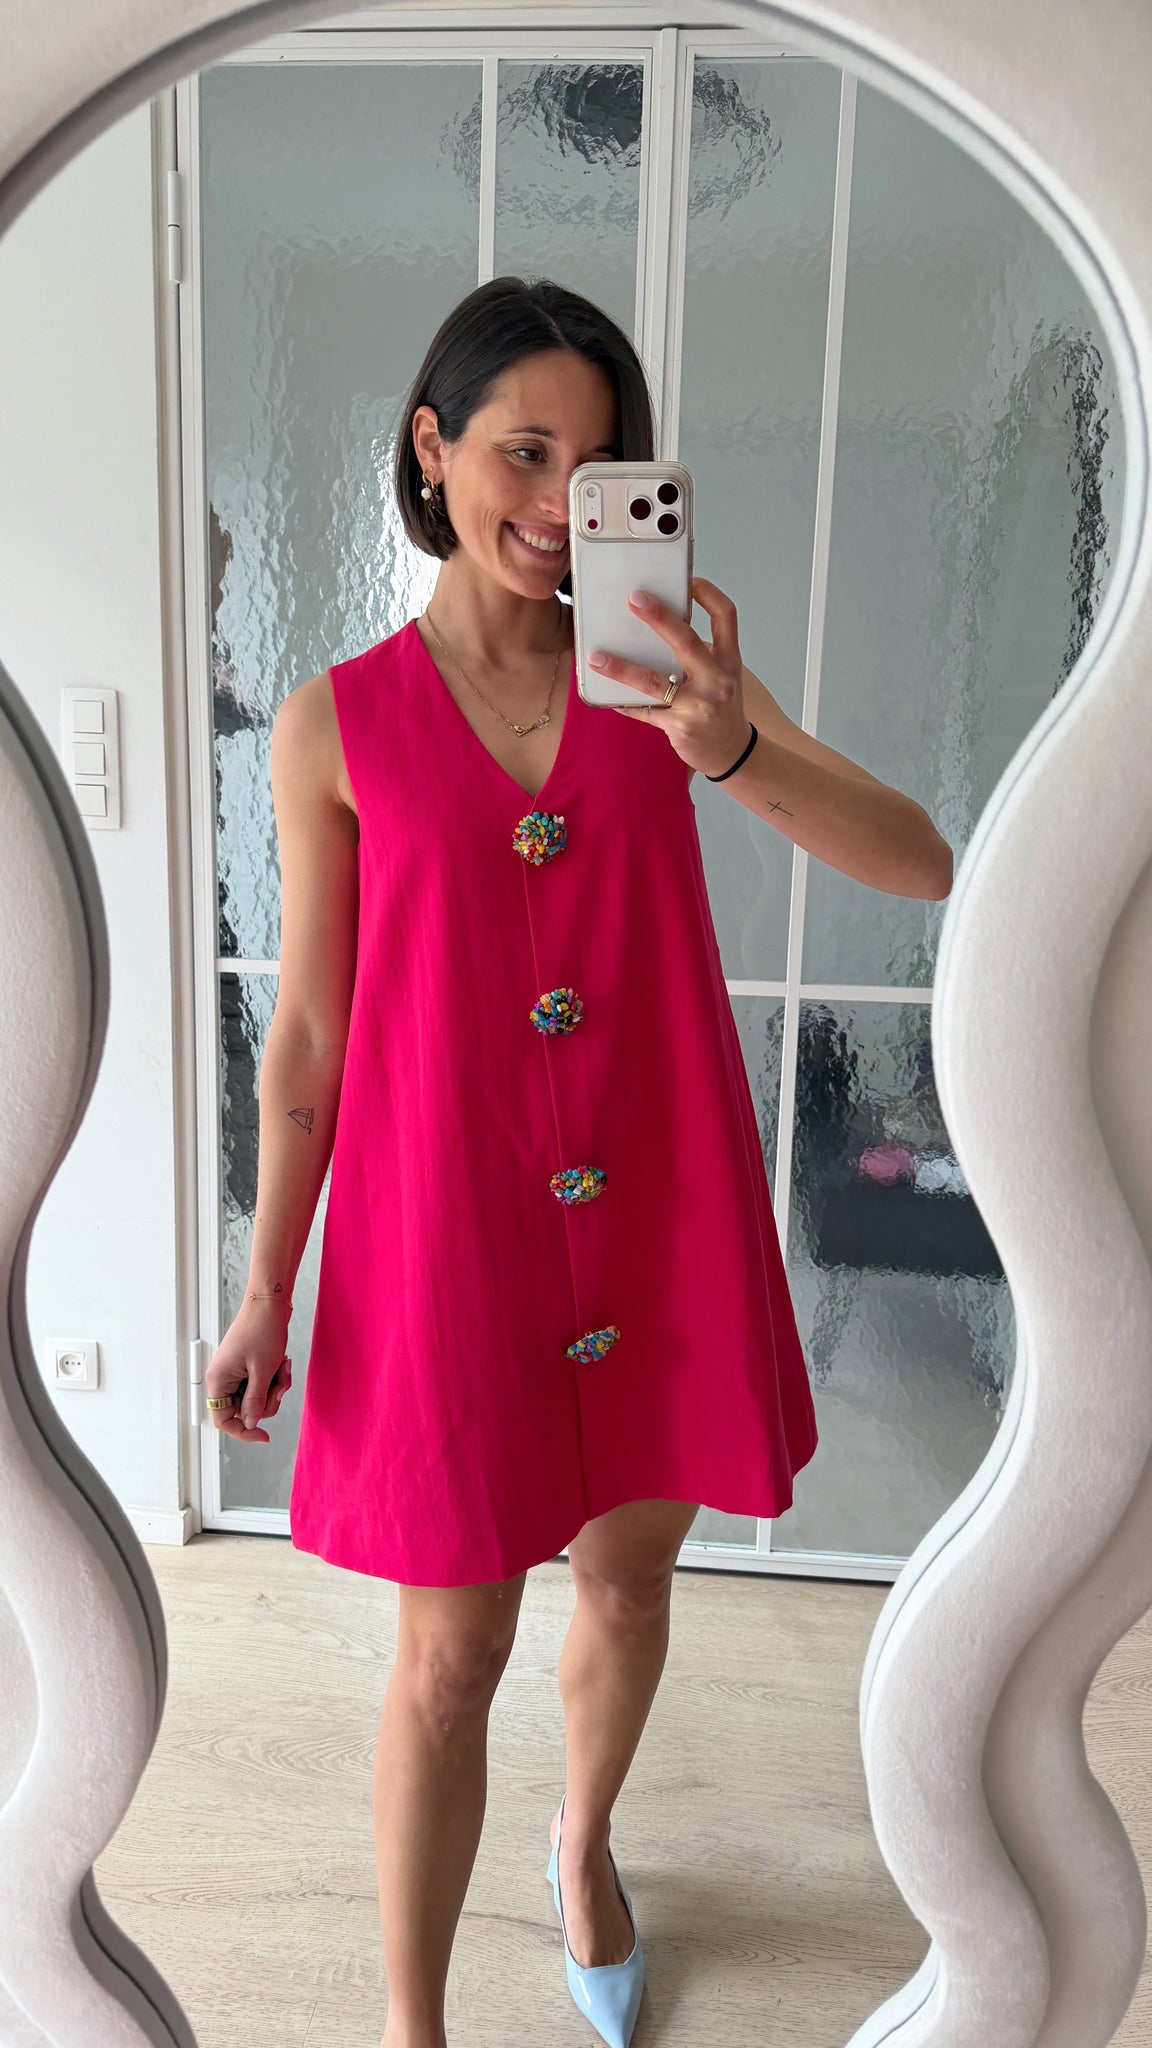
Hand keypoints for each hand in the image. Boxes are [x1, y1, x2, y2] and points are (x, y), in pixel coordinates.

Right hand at [204, 1307, 294, 1443]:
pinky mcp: (246, 1368)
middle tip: (282, 1382)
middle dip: (269, 1400)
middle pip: (245, 1411)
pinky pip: (262, 1385)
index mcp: (218, 1381)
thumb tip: (251, 1424)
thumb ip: (256, 1401)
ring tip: (283, 1366)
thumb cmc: (263, 1331)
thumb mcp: (263, 1371)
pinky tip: (282, 1362)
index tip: (266, 1437)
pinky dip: (275, 1378)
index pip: (223, 1421)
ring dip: (275, 1387)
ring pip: (257, 1398)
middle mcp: (223, 1379)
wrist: (269, 1303)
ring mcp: (235, 1373)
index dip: (244, 1432)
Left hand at [586, 575, 751, 776]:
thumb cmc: (722, 709)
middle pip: (687, 641)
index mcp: (728, 660)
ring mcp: (699, 705)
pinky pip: (645, 711)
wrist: (732, 753)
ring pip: (654, 681)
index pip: (726, 616)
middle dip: (659, 618)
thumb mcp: (721, 676)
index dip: (708, 593)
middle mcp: (717, 680)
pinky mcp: (681, 727)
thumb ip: (699, 655)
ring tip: (596, 658)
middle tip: (634, 599)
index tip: (687, 579)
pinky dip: (624, 703)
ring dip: (621, 668)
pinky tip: (607, 697)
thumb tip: (658, 628)